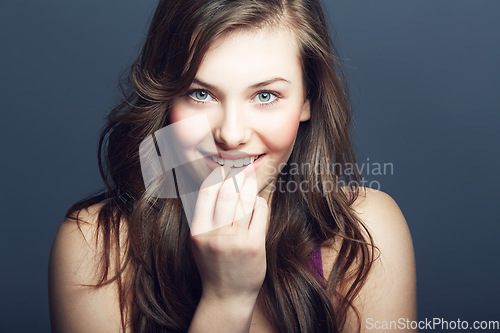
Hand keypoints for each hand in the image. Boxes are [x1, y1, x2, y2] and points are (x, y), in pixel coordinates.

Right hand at [190, 164, 268, 304]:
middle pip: (227, 193)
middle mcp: (215, 235)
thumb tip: (215, 185)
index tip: (224, 169)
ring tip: (249, 177)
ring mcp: (235, 241)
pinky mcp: (254, 245)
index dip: (217, 177)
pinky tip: (256, 202)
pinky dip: (258, 203)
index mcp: (198, 231)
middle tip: (241, 166)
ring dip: (248, 186)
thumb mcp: (199, 242)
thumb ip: (204, 217)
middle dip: (236, 176)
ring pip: (244, 201)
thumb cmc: (214, 265)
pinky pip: (259, 213)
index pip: (206, 193)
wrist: (227, 295)